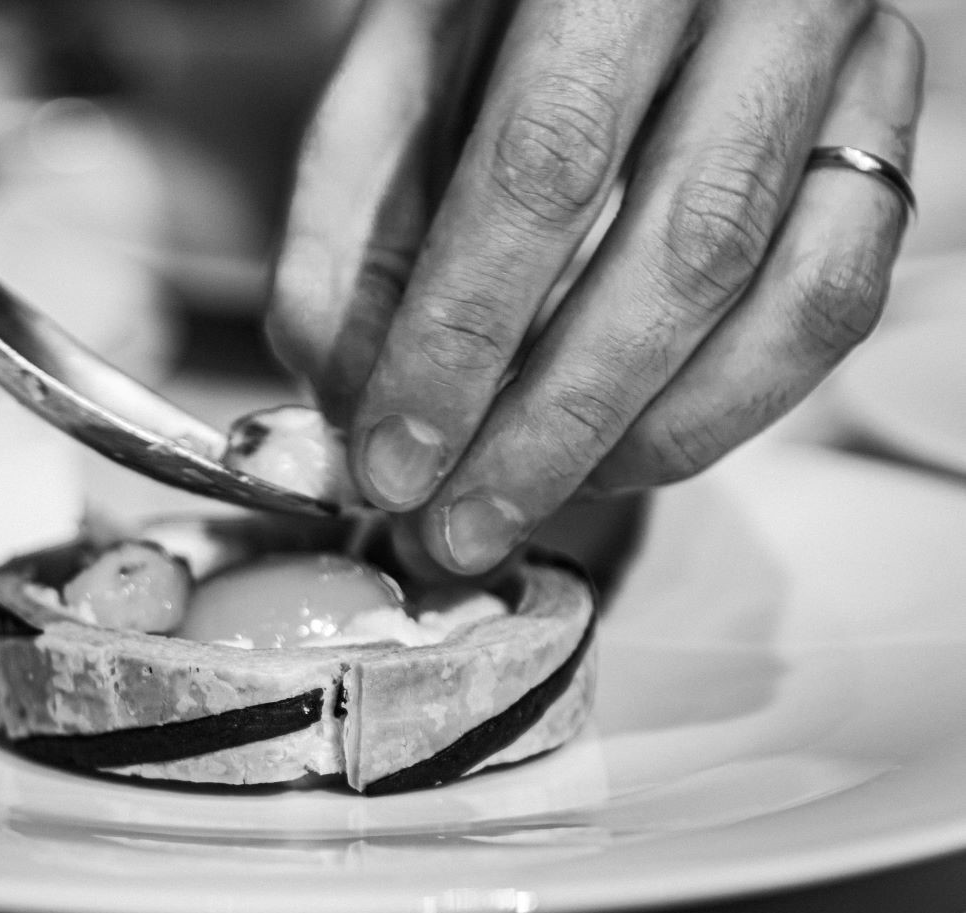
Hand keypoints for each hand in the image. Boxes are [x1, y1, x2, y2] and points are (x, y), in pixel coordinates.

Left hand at [269, 0, 923, 573]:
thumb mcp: (390, 73)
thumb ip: (356, 227)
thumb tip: (354, 403)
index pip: (544, 171)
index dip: (464, 338)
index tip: (396, 459)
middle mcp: (772, 0)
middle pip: (685, 252)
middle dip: (557, 426)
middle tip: (458, 527)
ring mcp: (858, 65)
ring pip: (794, 298)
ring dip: (655, 438)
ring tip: (533, 502)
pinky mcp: (890, 131)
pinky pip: (836, 302)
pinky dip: (731, 402)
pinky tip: (625, 448)